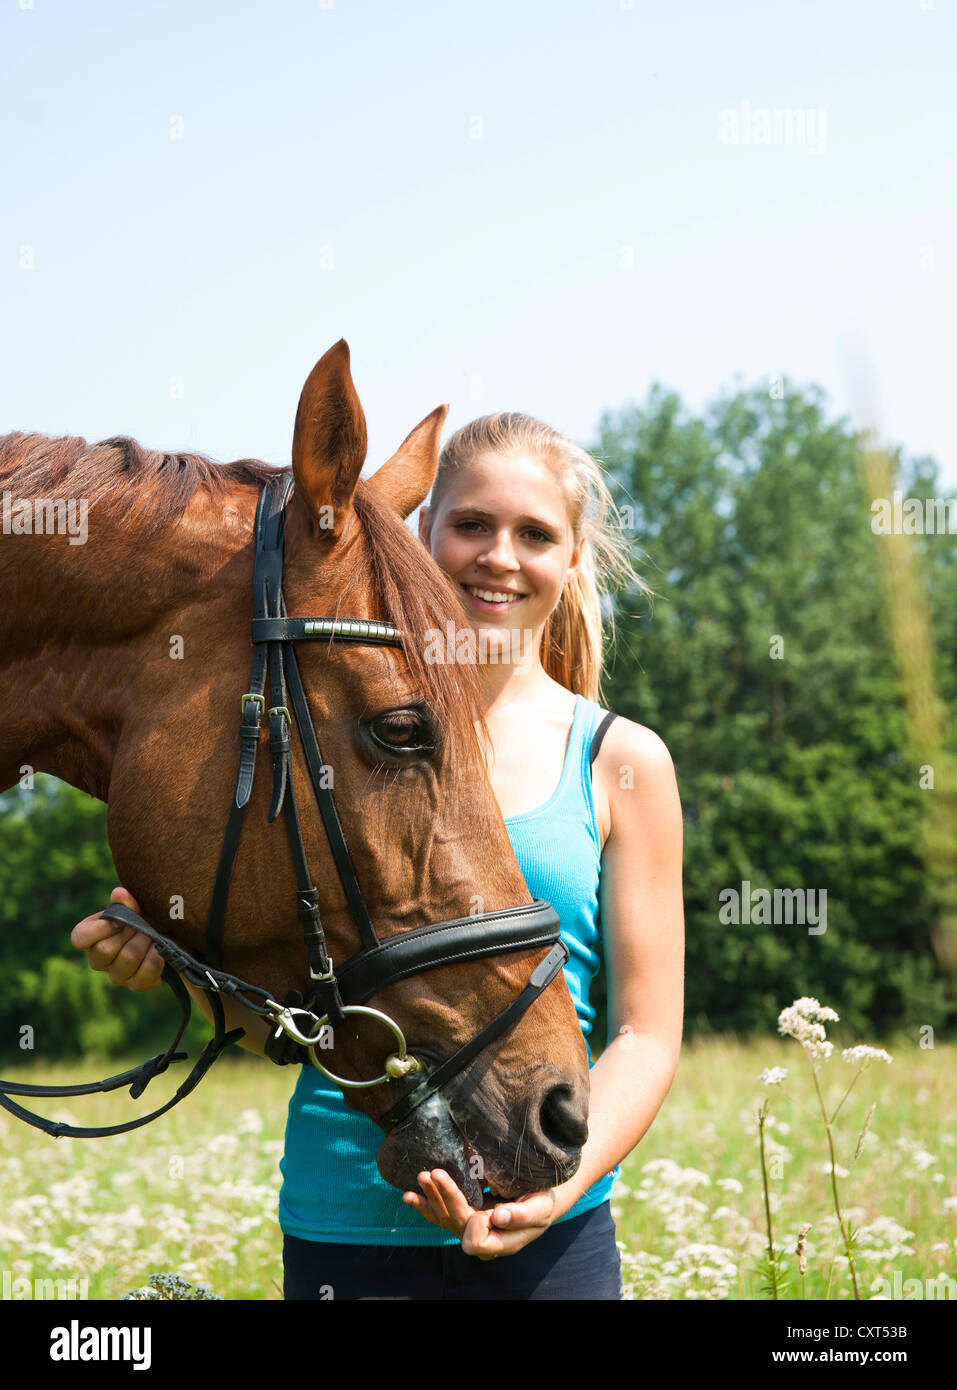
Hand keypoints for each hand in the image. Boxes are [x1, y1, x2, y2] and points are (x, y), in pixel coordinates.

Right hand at [70, 886, 164, 991]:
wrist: (171, 936)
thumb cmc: (146, 918)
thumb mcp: (135, 906)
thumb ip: (124, 901)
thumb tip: (119, 894)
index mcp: (91, 937)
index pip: (79, 938)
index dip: (98, 929)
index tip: (118, 920)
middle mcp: (99, 960)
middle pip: (104, 950)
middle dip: (129, 931)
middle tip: (143, 924)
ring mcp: (117, 975)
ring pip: (128, 957)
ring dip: (146, 940)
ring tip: (153, 934)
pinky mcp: (137, 984)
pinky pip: (148, 969)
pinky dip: (158, 954)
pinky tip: (161, 947)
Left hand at [402, 1169, 557, 1259]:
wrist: (540, 1198)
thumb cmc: (543, 1203)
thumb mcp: (540, 1208)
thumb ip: (521, 1215)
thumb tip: (496, 1217)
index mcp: (500, 1243)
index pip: (475, 1240)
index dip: (474, 1223)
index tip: (483, 1207)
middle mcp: (481, 1240)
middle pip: (455, 1222)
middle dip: (444, 1197)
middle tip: (434, 1173)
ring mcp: (469, 1228)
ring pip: (444, 1217)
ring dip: (430, 1197)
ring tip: (421, 1176)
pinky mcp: (463, 1215)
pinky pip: (441, 1213)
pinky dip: (426, 1204)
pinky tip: (409, 1195)